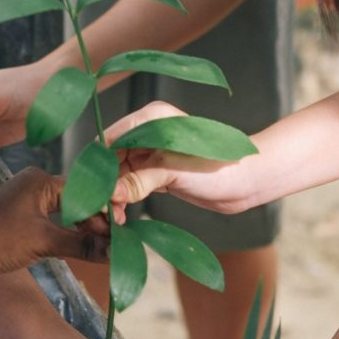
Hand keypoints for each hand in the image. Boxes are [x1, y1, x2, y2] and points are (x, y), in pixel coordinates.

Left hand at [0, 167, 109, 280]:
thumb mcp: (44, 242)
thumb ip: (82, 244)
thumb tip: (114, 250)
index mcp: (39, 181)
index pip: (85, 190)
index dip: (105, 209)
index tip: (122, 228)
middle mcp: (34, 189)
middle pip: (78, 202)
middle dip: (98, 222)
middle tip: (118, 242)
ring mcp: (27, 207)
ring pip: (67, 216)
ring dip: (85, 232)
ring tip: (107, 249)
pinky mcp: (21, 226)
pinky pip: (54, 229)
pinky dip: (70, 239)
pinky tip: (85, 252)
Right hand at [104, 101, 247, 219]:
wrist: (246, 182)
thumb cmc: (218, 167)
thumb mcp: (174, 171)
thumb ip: (140, 181)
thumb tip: (110, 194)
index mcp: (150, 119)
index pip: (109, 139)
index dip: (97, 165)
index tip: (91, 191)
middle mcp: (147, 132)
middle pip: (111, 158)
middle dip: (104, 185)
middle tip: (101, 212)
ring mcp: (151, 153)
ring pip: (119, 174)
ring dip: (113, 196)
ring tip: (113, 219)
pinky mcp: (157, 172)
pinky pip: (131, 185)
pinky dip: (124, 200)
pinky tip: (121, 216)